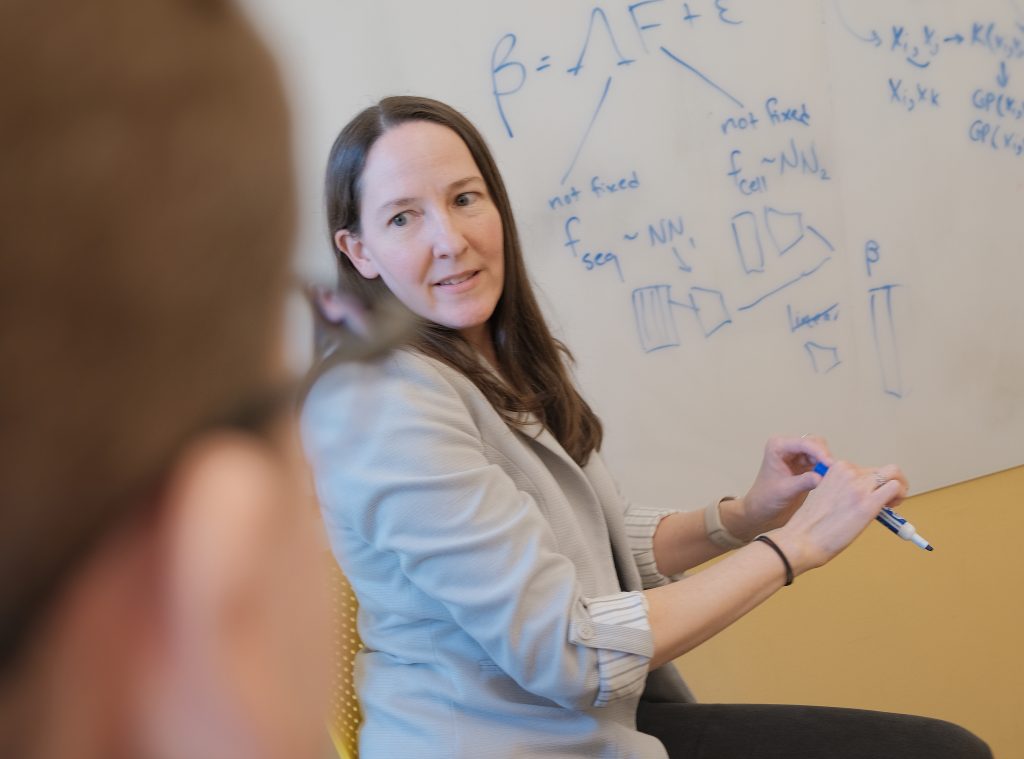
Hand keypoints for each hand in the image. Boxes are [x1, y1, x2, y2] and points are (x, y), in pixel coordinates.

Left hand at [729, 435, 832, 538]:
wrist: (761, 509)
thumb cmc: (766, 498)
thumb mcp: (786, 490)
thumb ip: (804, 482)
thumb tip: (823, 477)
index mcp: (778, 446)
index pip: (803, 443)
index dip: (819, 452)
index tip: (830, 464)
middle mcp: (787, 446)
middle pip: (814, 443)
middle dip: (824, 456)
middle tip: (834, 471)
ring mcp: (796, 455)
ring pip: (819, 452)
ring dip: (826, 462)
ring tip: (832, 476)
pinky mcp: (803, 464)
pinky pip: (820, 462)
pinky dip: (825, 468)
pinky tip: (829, 478)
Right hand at [772, 461, 908, 573]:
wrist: (803, 539)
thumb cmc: (810, 524)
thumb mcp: (825, 495)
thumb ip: (844, 490)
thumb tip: (866, 495)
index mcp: (835, 469)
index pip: (864, 469)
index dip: (873, 482)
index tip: (872, 494)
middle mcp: (848, 473)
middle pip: (882, 470)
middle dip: (890, 483)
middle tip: (890, 500)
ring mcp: (858, 487)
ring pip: (893, 474)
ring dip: (899, 488)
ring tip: (893, 504)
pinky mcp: (868, 503)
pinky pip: (894, 488)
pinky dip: (900, 495)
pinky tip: (893, 507)